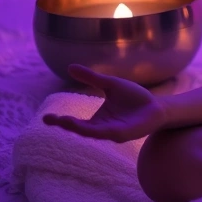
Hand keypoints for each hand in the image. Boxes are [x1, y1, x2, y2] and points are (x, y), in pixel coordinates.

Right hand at [43, 64, 167, 142]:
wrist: (156, 106)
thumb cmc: (134, 98)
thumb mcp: (110, 85)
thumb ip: (92, 78)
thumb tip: (70, 67)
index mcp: (96, 120)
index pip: (75, 123)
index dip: (60, 121)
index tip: (45, 117)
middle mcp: (101, 129)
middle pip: (80, 130)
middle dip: (66, 125)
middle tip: (50, 119)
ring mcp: (112, 133)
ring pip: (92, 133)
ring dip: (79, 129)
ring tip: (65, 122)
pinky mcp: (124, 134)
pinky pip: (109, 134)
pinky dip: (99, 132)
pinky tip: (92, 129)